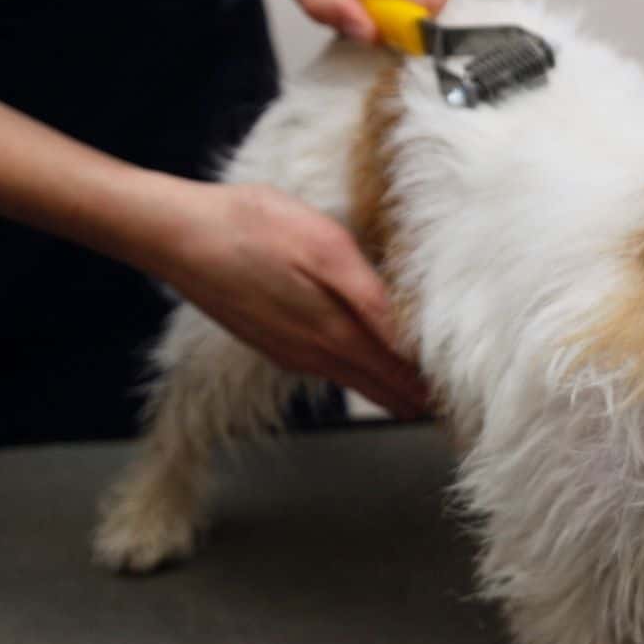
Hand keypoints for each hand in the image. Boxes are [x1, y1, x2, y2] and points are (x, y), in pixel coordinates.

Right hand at [152, 180, 430, 418]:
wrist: (178, 237)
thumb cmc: (254, 229)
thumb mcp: (326, 248)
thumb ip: (371, 298)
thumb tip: (410, 340)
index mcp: (336, 332)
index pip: (400, 375)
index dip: (433, 391)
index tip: (465, 405)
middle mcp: (316, 353)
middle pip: (381, 388)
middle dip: (418, 399)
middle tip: (454, 414)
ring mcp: (291, 352)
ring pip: (356, 381)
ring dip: (391, 389)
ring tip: (423, 398)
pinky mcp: (273, 342)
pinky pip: (329, 369)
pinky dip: (361, 375)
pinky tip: (370, 366)